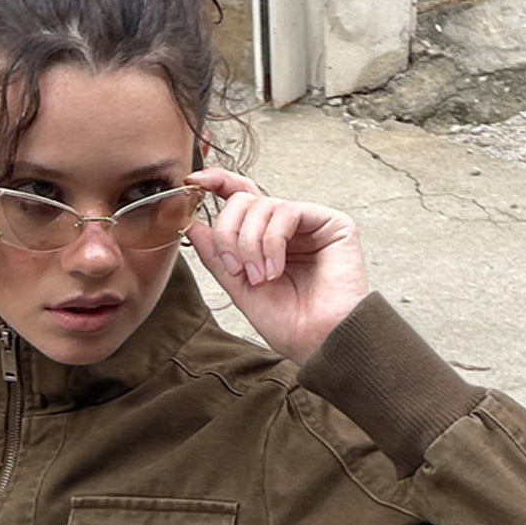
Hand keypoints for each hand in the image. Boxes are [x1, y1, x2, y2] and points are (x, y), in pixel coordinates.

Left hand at [185, 168, 368, 362]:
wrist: (319, 341)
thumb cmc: (289, 324)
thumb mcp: (239, 287)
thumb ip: (217, 256)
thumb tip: (193, 224)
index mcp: (266, 240)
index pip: (240, 199)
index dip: (216, 183)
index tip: (193, 183)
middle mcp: (287, 228)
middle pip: (243, 200)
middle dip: (229, 234)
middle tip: (236, 269)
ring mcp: (310, 224)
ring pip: (261, 205)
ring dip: (250, 244)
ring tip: (260, 277)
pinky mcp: (332, 223)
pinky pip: (287, 211)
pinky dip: (272, 242)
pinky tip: (275, 269)